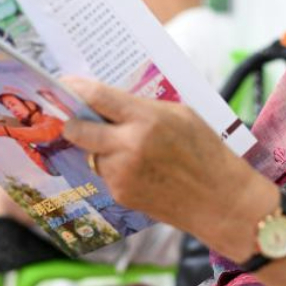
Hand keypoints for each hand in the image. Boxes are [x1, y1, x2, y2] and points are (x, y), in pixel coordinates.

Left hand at [60, 78, 271, 255]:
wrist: (220, 200)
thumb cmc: (207, 151)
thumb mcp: (180, 115)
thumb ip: (142, 107)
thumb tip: (109, 102)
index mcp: (146, 119)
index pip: (96, 97)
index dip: (74, 88)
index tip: (65, 84)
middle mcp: (128, 145)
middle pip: (76, 129)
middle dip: (72, 122)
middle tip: (77, 117)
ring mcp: (121, 173)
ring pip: (92, 153)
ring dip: (101, 148)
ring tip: (132, 149)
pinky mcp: (121, 194)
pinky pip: (105, 173)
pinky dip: (115, 168)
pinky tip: (141, 169)